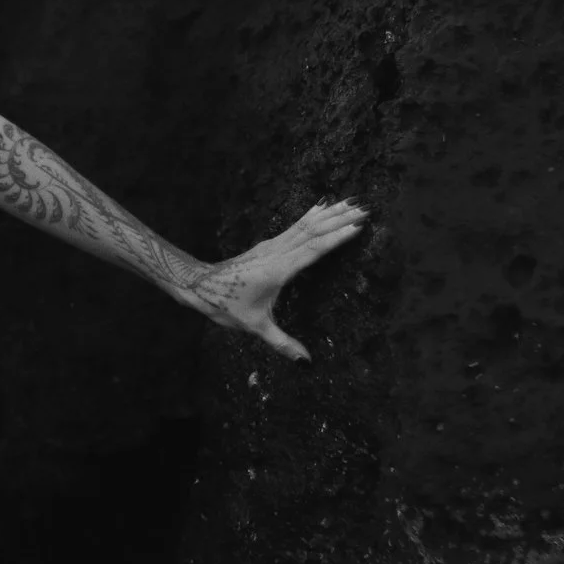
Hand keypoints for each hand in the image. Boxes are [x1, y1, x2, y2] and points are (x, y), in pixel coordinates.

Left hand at [180, 198, 368, 360]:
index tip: (358, 225)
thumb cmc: (225, 305)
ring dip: (329, 213)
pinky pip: (295, 226)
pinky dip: (312, 215)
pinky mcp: (267, 245)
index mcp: (278, 270)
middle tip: (365, 207)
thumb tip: (306, 362)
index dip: (336, 237)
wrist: (198, 285)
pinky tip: (321, 206)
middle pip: (313, 231)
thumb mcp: (255, 326)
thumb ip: (282, 343)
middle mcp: (276, 253)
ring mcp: (271, 246)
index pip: (313, 249)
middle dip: (340, 218)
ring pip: (305, 225)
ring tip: (351, 201)